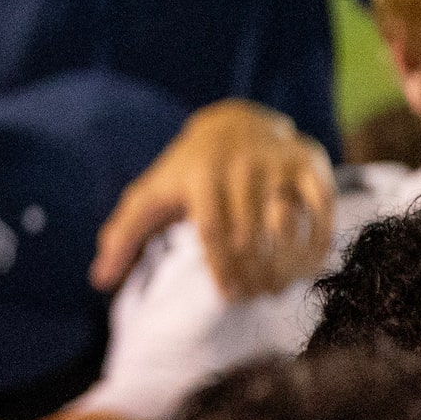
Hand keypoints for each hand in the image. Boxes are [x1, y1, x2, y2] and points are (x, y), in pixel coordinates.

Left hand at [91, 100, 331, 298]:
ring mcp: (276, 163)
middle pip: (249, 231)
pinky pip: (322, 205)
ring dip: (285, 262)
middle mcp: (240, 166)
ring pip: (286, 221)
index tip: (229, 297)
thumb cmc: (185, 172)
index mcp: (199, 176)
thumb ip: (123, 236)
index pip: (213, 228)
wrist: (234, 122)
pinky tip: (309, 267)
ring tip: (276, 289)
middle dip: (253, 271)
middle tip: (253, 297)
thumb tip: (99, 280)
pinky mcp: (308, 161)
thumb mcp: (150, 195)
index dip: (222, 266)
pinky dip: (318, 239)